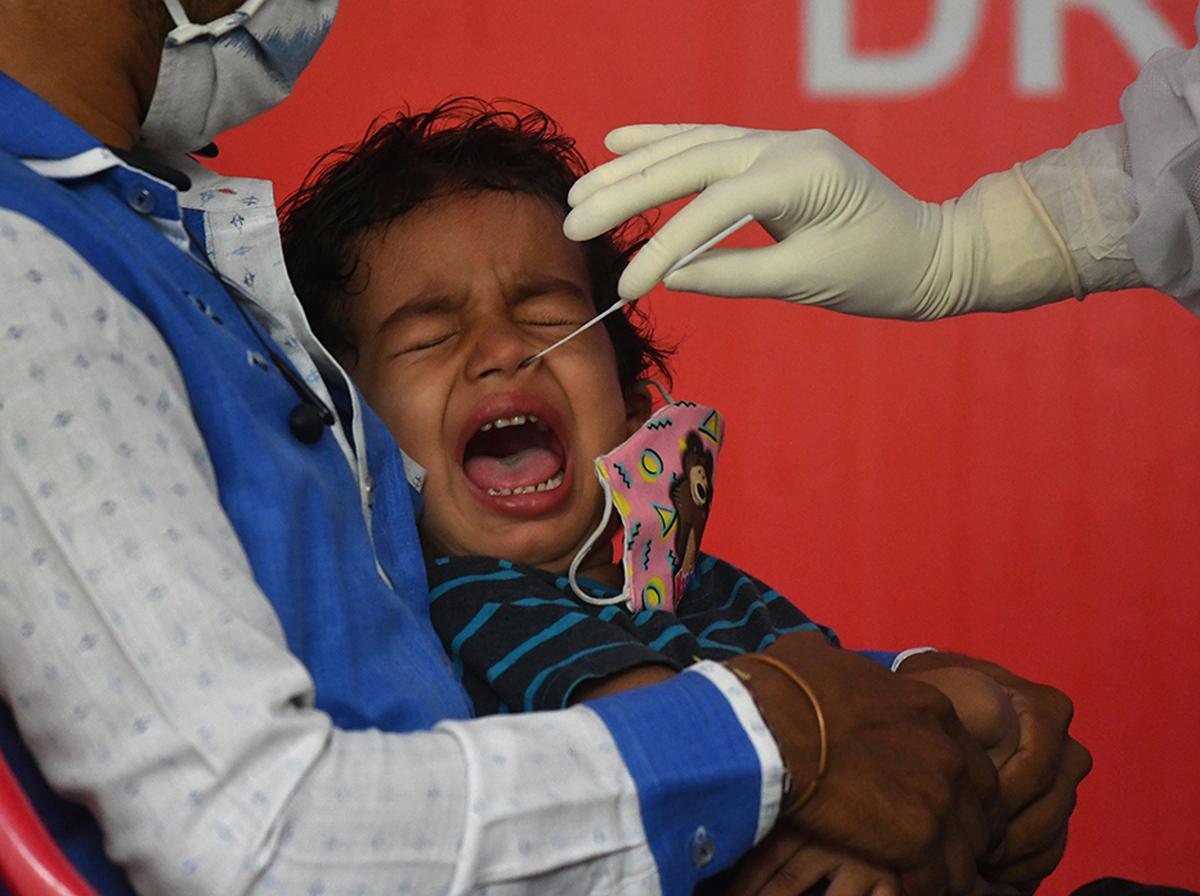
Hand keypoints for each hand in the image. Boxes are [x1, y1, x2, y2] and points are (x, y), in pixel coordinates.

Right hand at [564, 124, 1076, 317]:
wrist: (931, 253)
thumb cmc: (880, 272)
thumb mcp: (809, 281)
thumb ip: (736, 275)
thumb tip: (672, 276)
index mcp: (803, 173)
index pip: (714, 206)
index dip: (663, 245)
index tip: (626, 284)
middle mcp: (786, 144)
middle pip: (689, 162)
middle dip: (626, 192)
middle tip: (573, 221)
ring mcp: (778, 142)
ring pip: (692, 147)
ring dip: (633, 167)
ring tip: (580, 189)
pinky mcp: (772, 154)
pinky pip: (708, 143)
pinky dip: (664, 143)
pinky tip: (621, 141)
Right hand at [728, 633, 1003, 895]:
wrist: (772, 724)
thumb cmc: (787, 687)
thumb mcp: (823, 658)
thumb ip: (842, 669)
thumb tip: (819, 659)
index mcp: (932, 709)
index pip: (972, 762)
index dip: (957, 791)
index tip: (935, 807)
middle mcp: (947, 752)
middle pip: (981, 811)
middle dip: (962, 834)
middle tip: (933, 850)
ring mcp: (939, 796)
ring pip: (967, 854)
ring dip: (946, 869)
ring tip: (921, 878)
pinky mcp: (919, 838)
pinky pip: (940, 882)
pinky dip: (923, 889)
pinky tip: (905, 889)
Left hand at [899, 652, 1092, 891]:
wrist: (939, 702)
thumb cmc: (933, 696)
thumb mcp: (942, 688)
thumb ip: (967, 706)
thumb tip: (994, 730)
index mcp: (1045, 709)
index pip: (1037, 768)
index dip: (1003, 797)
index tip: (964, 813)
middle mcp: (1065, 745)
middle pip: (1052, 806)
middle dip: (1008, 836)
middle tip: (968, 850)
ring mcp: (1065, 782)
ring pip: (1053, 834)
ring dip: (1013, 857)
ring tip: (973, 863)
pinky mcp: (1053, 813)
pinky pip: (1051, 851)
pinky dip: (1021, 868)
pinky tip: (987, 872)